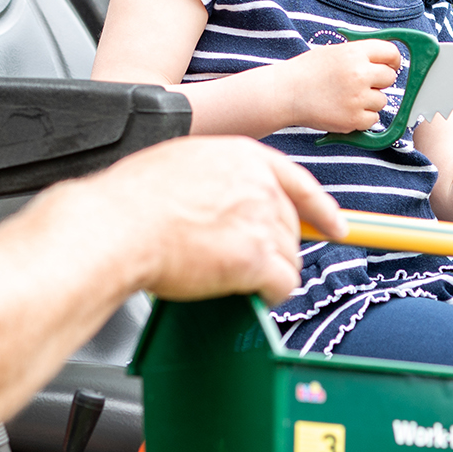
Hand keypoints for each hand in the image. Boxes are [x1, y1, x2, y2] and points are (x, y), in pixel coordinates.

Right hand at [86, 136, 345, 304]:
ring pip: (288, 257)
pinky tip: (252, 295)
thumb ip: (215, 180)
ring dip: (268, 273)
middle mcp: (257, 184)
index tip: (336, 226)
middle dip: (276, 249)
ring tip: (235, 278)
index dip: (321, 208)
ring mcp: (259, 221)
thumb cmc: (130, 201)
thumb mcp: (179, 166)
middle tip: (252, 264)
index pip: (297, 182)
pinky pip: (282, 284)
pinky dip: (271, 294)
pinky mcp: (255, 258)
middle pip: (290, 225)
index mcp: (240, 157)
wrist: (116, 226)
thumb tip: (223, 204)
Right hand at [284, 40, 405, 132]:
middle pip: (390, 78)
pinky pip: (373, 119)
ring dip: (369, 101)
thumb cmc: (307, 72)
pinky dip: (362, 118)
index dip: (393, 60)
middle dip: (380, 81)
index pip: (391, 53)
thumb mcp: (334, 52)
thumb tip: (386, 59)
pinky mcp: (353, 119)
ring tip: (345, 98)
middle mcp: (359, 74)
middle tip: (362, 84)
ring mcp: (357, 98)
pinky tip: (344, 110)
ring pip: (382, 100)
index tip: (390, 66)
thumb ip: (359, 54)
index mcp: (354, 53)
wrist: (286, 93)